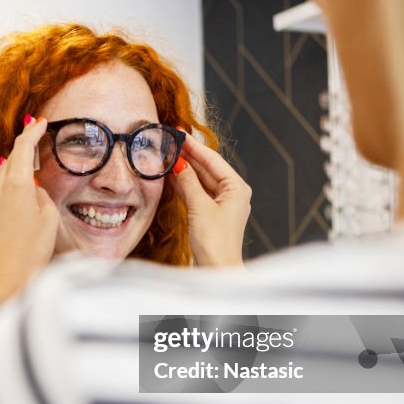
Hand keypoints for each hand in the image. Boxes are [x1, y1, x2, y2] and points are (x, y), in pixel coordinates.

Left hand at [0, 116, 59, 304]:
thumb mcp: (48, 218)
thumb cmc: (31, 250)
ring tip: (30, 154)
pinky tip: (18, 179)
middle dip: (24, 142)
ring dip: (16, 160)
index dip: (32, 132)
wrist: (5, 276)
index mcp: (17, 183)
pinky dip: (10, 175)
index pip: (23, 147)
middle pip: (12, 156)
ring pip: (3, 170)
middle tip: (36, 132)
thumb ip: (42, 196)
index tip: (40, 121)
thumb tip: (34, 189)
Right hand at [169, 136, 251, 267]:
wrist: (217, 271)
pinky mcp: (211, 214)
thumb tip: (179, 164)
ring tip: (167, 155)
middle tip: (169, 141)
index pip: (212, 160)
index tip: (179, 132)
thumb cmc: (215, 242)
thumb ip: (189, 183)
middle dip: (188, 156)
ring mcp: (222, 204)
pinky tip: (171, 177)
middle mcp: (232, 193)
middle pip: (207, 168)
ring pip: (200, 181)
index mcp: (237, 188)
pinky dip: (184, 185)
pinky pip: (196, 193)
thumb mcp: (199, 207)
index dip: (194, 146)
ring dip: (184, 170)